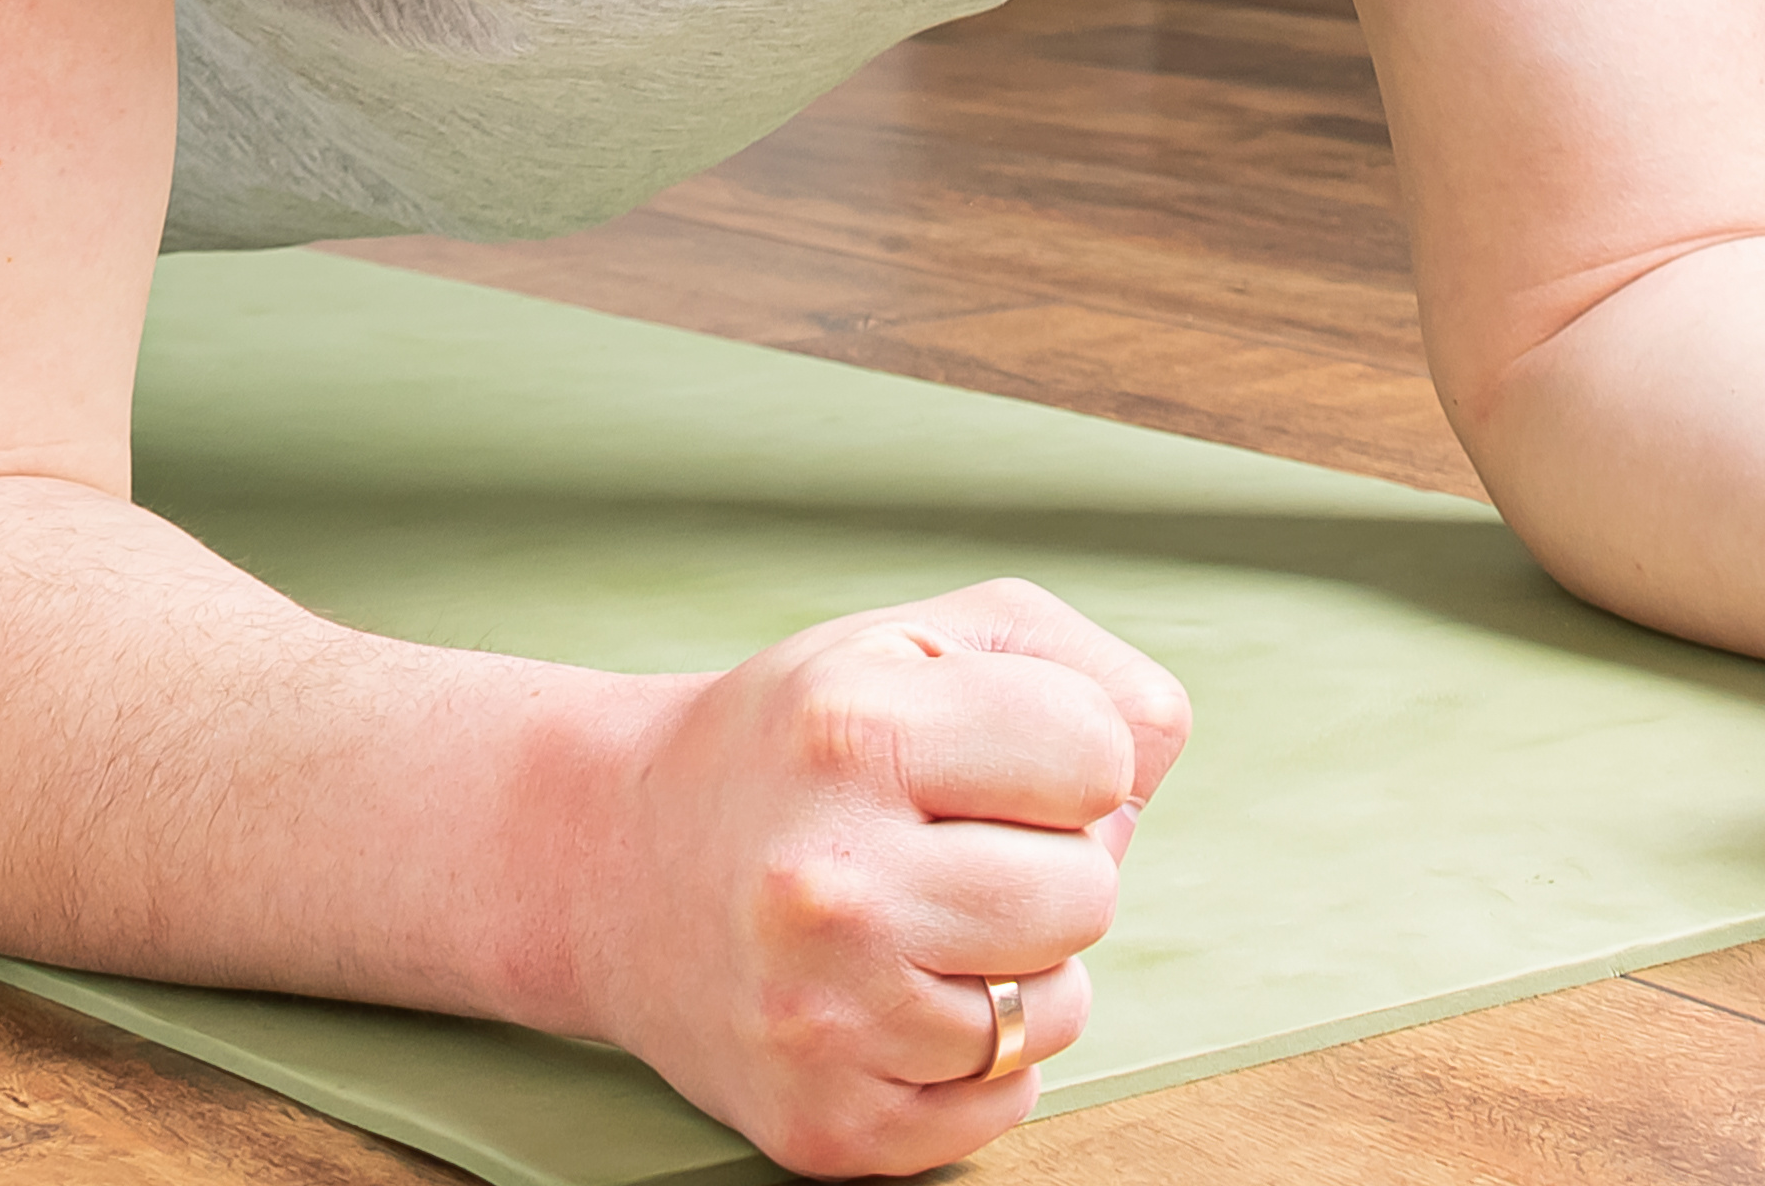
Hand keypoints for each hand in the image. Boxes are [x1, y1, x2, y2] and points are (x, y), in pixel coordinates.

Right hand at [570, 576, 1193, 1176]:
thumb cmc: (795, 746)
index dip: (1065, 756)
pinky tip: (892, 995)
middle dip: (1045, 864)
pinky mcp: (827, 1124)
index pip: (1099, 754)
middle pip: (1088, 892)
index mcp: (853, 732)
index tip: (985, 761)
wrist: (612, 866)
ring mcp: (824, 1017)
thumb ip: (1077, 667)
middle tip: (946, 848)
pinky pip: (1004, 1102)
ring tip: (918, 920)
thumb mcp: (919, 641)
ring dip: (1018, 968)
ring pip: (1057, 1010)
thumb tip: (1152, 764)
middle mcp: (829, 881)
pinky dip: (973, 1055)